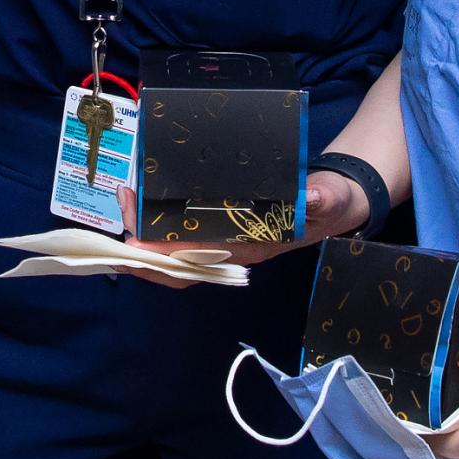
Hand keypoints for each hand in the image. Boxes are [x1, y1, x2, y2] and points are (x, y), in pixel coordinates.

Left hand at [123, 170, 368, 287]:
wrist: (334, 202)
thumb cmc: (327, 203)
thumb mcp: (328, 198)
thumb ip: (320, 199)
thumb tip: (310, 196)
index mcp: (247, 250)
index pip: (197, 263)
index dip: (163, 257)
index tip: (134, 242)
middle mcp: (228, 250)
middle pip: (174, 261)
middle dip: (141, 241)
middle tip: (124, 201)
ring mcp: (222, 239)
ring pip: (173, 247)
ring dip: (145, 228)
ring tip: (127, 195)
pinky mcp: (220, 222)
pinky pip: (182, 230)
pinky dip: (159, 218)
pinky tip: (145, 197)